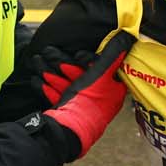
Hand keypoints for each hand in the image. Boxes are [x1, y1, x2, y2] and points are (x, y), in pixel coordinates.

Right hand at [40, 31, 135, 157]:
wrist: (66, 129)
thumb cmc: (87, 101)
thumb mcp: (102, 73)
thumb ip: (114, 53)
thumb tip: (129, 36)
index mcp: (111, 91)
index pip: (101, 69)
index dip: (86, 59)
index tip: (76, 55)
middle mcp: (98, 99)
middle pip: (79, 75)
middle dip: (61, 63)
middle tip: (48, 53)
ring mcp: (81, 107)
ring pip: (65, 84)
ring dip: (51, 72)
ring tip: (37, 62)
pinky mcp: (67, 113)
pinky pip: (57, 97)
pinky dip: (47, 87)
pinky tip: (37, 79)